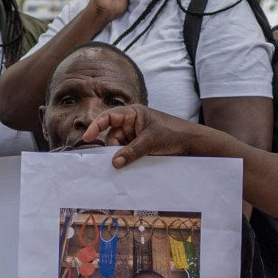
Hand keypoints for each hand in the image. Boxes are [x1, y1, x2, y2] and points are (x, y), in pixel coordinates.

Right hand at [83, 104, 205, 165]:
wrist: (191, 143)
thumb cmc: (173, 133)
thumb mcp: (150, 141)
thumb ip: (131, 151)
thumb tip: (114, 163)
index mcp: (133, 113)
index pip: (109, 117)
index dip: (96, 126)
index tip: (87, 137)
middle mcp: (132, 122)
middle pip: (112, 135)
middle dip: (113, 147)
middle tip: (116, 160)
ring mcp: (135, 135)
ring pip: (119, 146)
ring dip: (121, 155)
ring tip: (128, 163)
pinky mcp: (139, 146)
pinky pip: (127, 153)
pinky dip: (126, 159)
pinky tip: (129, 165)